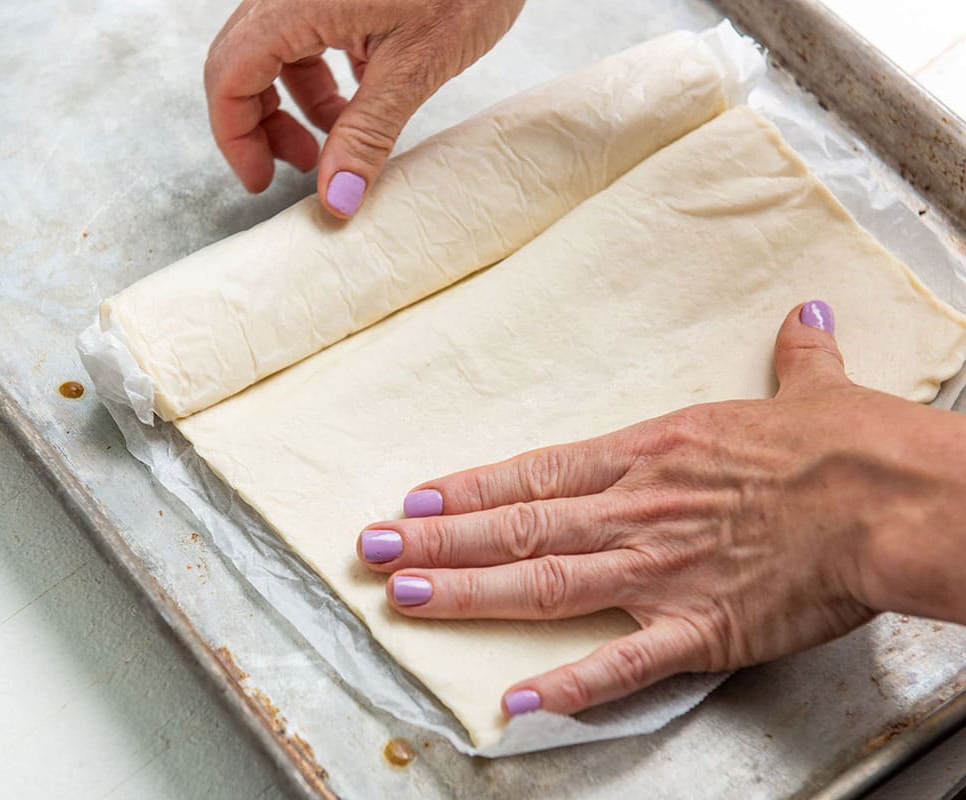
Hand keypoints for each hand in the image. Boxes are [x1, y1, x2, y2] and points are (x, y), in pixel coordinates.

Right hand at [204, 0, 523, 216]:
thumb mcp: (416, 67)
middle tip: (299, 166)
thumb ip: (367, 136)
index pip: (228, 78)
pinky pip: (308, 35)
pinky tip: (360, 99)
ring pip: (274, 53)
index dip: (236, 138)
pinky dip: (322, 76)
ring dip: (296, 104)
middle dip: (262, 125)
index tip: (262, 181)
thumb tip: (335, 200)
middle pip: (241, 65)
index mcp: (293, 4)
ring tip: (336, 141)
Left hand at [357, 301, 965, 718]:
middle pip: (516, 528)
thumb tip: (805, 316)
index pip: (535, 474)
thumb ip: (795, 356)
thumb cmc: (850, 444)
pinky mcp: (699, 628)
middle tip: (371, 548)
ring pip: (541, 585)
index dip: (468, 490)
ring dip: (468, 594)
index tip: (414, 497)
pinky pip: (620, 663)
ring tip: (405, 599)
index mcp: (650, 454)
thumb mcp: (812, 387)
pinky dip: (566, 686)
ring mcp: (659, 571)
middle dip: (437, 540)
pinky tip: (515, 700)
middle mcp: (635, 511)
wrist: (892, 497)